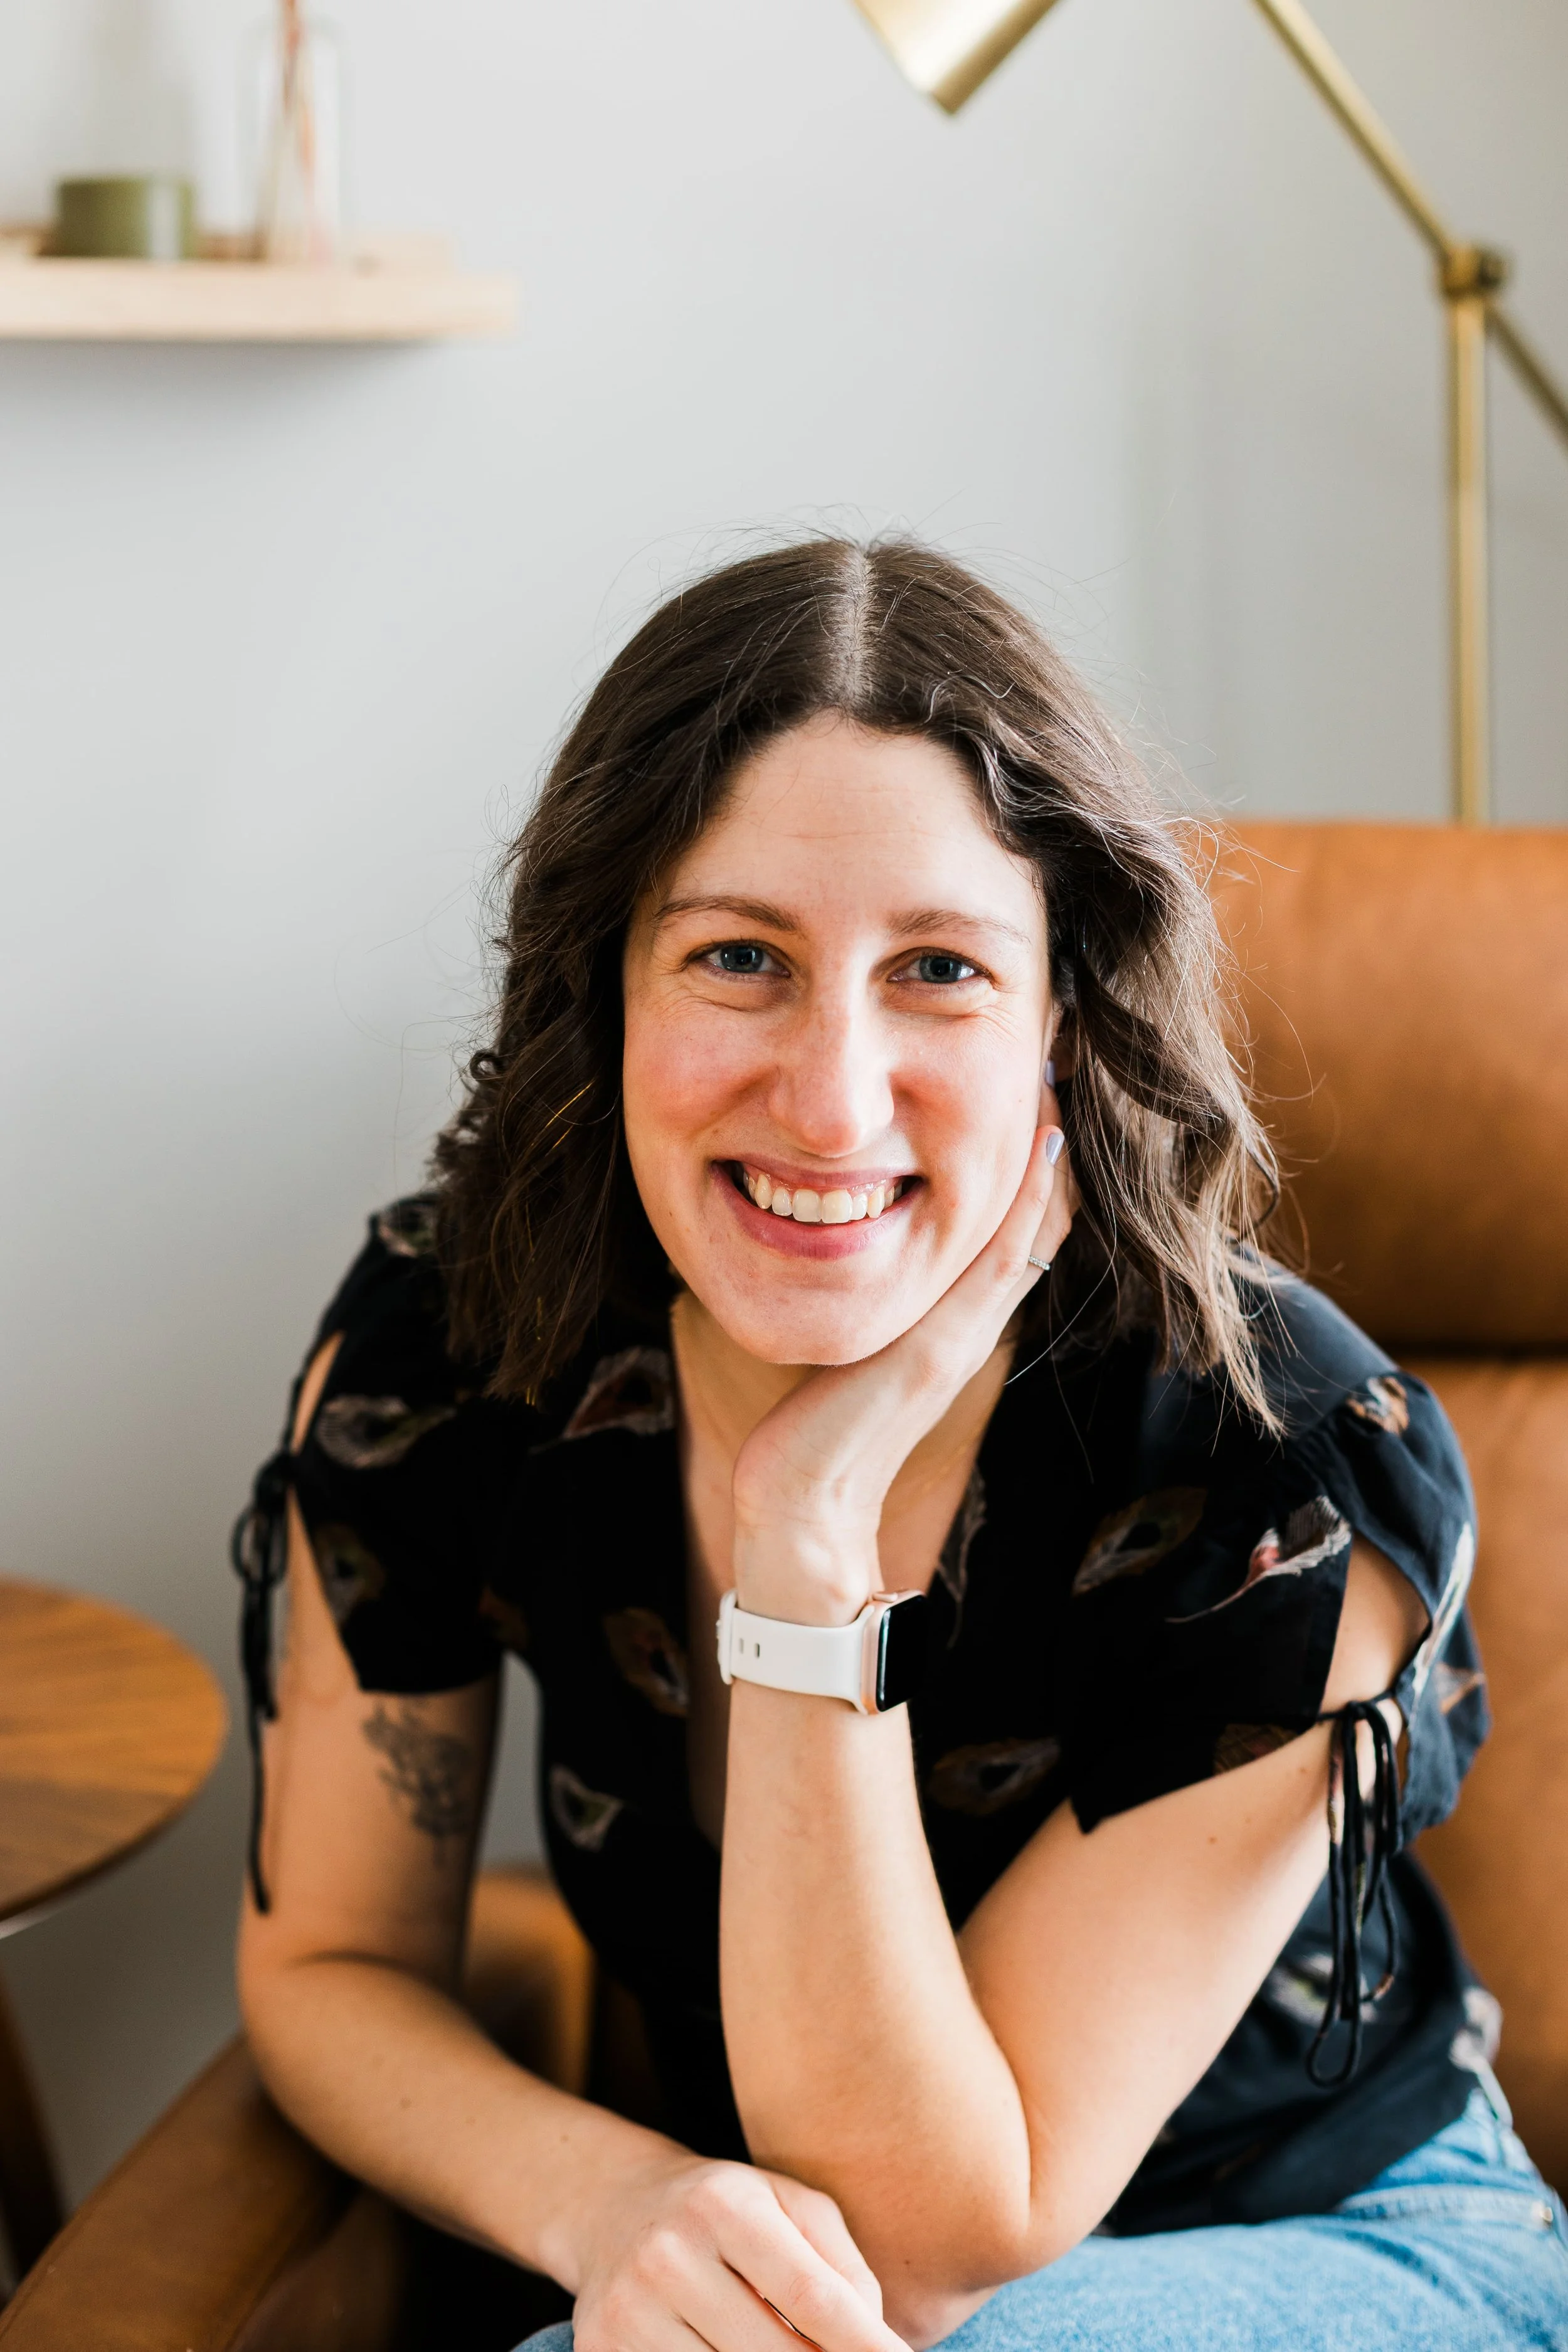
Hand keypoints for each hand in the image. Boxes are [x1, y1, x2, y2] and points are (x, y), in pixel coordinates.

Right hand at [570, 2148, 906, 2351]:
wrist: (614, 2206)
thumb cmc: (726, 2208)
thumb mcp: (791, 2206)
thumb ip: (843, 2267)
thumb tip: (876, 2340)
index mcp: (725, 2206)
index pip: (811, 2296)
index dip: (864, 2346)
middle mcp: (670, 2255)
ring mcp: (629, 2309)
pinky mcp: (600, 2349)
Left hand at [731, 1100, 1074, 1620]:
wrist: (802, 1507)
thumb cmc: (811, 1431)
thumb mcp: (851, 1341)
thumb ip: (870, 1299)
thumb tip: (851, 1242)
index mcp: (950, 1315)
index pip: (1007, 1219)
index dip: (1028, 1153)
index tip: (1031, 1077)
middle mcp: (969, 1318)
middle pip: (1034, 1211)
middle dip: (1046, 1131)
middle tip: (1060, 1048)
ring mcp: (962, 1331)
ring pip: (1030, 1224)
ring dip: (1051, 1146)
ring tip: (1061, 1069)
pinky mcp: (941, 1346)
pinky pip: (1002, 1259)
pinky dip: (1030, 1199)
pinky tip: (1046, 1139)